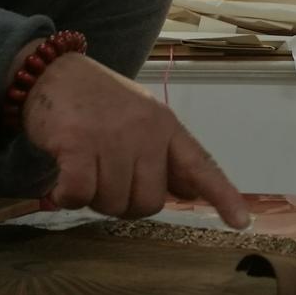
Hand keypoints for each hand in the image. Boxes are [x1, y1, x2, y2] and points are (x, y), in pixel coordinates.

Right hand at [19, 51, 248, 228]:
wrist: (52, 72)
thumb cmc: (97, 102)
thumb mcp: (140, 120)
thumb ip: (164, 156)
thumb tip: (191, 192)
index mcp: (166, 126)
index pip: (200, 165)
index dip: (223, 195)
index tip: (242, 222)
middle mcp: (145, 131)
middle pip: (149, 202)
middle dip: (125, 203)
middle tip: (104, 179)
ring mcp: (112, 136)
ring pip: (114, 203)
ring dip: (93, 199)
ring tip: (83, 170)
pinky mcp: (78, 143)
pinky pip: (80, 195)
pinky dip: (67, 197)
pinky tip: (61, 184)